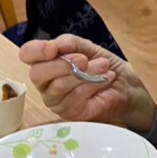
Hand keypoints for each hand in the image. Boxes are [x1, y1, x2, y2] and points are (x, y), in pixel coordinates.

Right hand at [20, 35, 155, 131]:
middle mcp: (46, 82)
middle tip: (84, 59)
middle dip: (62, 64)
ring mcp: (56, 100)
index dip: (36, 50)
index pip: (28, 54)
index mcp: (47, 61)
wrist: (128, 86)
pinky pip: (72, 99)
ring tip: (103, 66)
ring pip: (57, 86)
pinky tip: (105, 79)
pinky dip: (91, 86)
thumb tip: (56, 46)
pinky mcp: (69, 114)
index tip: (53, 49)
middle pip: (37, 74)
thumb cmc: (105, 66)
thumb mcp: (89, 48)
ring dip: (84, 73)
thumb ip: (71, 44)